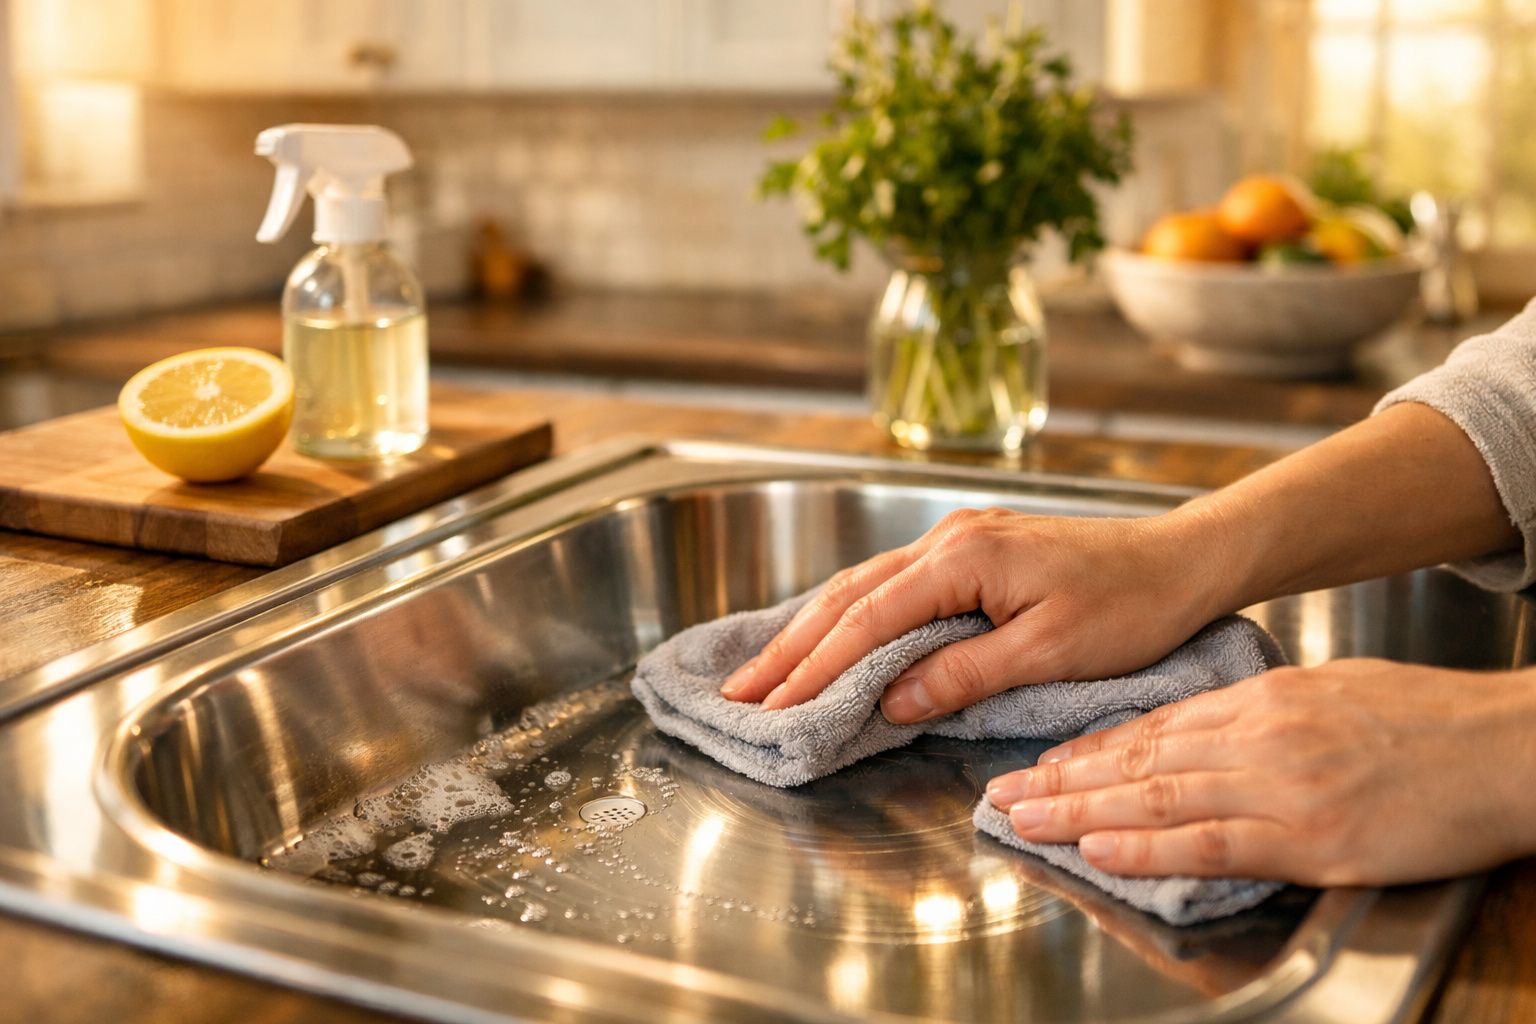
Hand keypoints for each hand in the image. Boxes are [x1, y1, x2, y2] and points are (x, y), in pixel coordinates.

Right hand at [719, 506, 1232, 720]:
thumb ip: (965, 673)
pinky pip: (890, 584)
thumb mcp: (1050, 650)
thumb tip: (891, 701)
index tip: (773, 706)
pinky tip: (827, 634)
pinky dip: (848, 614)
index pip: (867, 618)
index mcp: (963, 557)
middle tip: (739, 691)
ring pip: (862, 585)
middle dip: (790, 646)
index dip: (815, 666)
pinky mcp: (971, 553)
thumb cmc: (1131, 603)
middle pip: (848, 595)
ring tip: (765, 669)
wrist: (1183, 559)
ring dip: (810, 629)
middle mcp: (948, 540)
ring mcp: (957, 541)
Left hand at [984, 660, 1535, 885]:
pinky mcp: (1310, 835)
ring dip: (1080, 810)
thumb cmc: (1429, 720)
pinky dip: (1146, 846)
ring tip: (1024, 818)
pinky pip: (1209, 842)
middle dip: (1062, 777)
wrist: (1506, 746)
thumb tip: (1205, 731)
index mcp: (1263, 700)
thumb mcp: (1332, 693)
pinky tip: (1098, 849)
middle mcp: (1258, 736)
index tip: (1043, 761)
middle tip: (1003, 792)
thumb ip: (1264, 714)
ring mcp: (1280, 785)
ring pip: (1156, 795)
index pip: (1154, 725)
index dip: (1090, 747)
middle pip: (1138, 758)